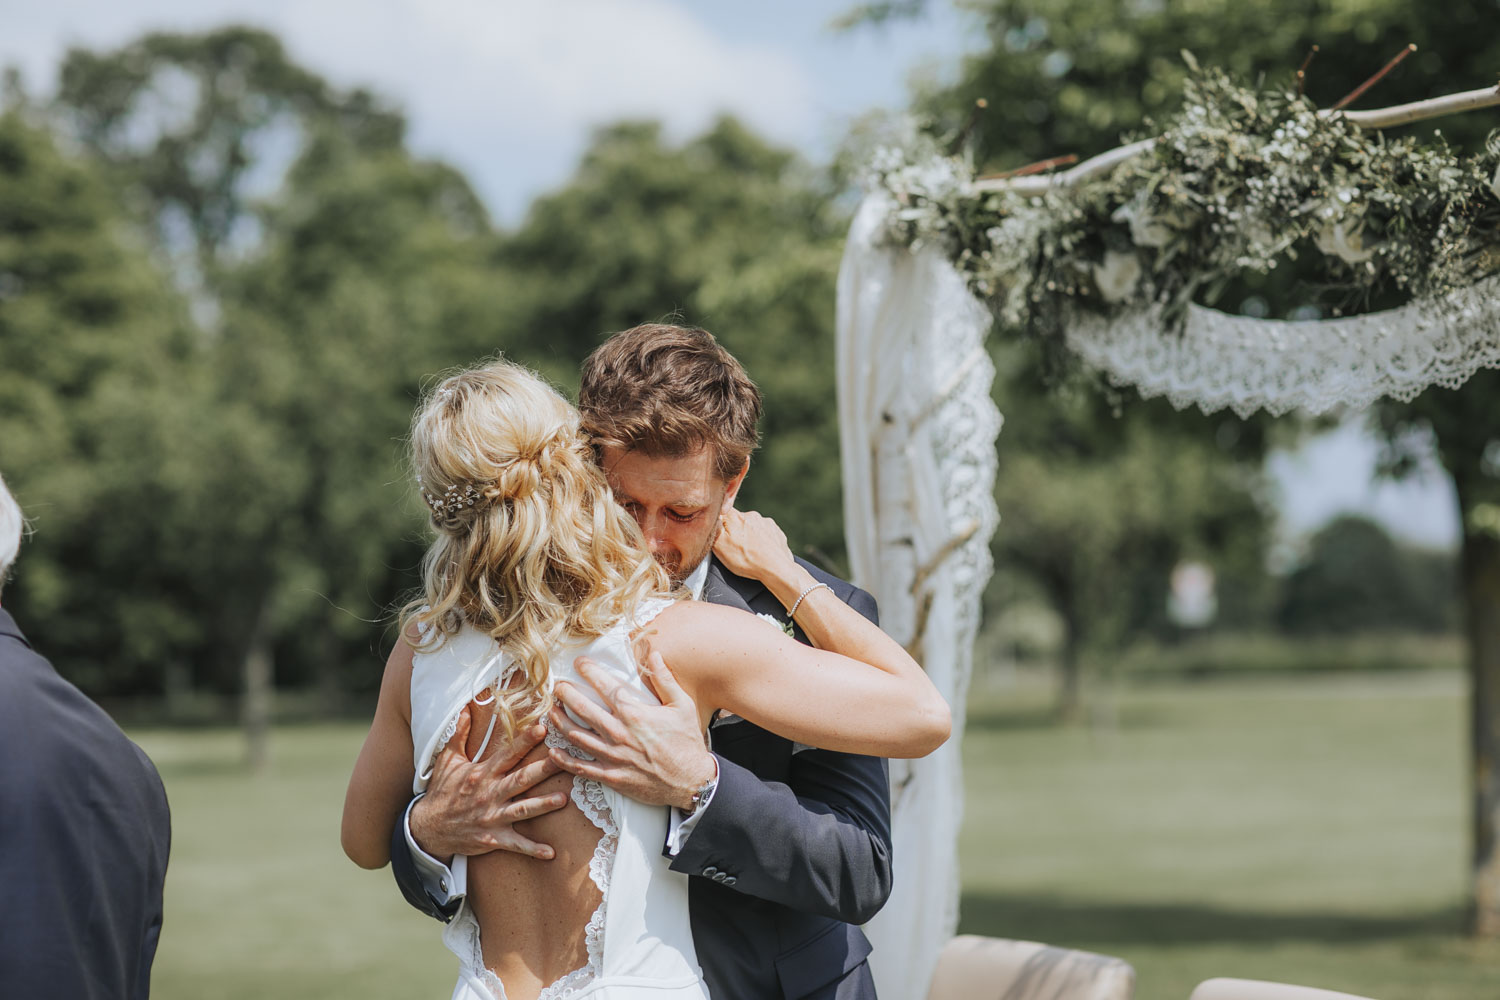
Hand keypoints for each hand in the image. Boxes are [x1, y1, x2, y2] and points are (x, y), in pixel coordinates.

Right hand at [409, 704, 568, 862]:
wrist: (428, 828)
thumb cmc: (442, 791)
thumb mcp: (447, 761)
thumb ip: (459, 734)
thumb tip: (466, 708)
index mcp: (482, 773)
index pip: (507, 754)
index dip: (524, 741)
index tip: (542, 728)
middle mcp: (489, 794)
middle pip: (520, 780)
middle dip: (542, 770)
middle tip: (564, 760)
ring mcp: (492, 817)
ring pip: (522, 810)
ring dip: (542, 805)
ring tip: (563, 799)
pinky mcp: (492, 838)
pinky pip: (515, 844)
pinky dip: (533, 849)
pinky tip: (551, 852)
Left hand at [548, 652, 715, 812]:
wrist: (691, 782)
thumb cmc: (687, 742)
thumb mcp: (682, 705)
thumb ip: (665, 679)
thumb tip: (654, 654)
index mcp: (634, 713)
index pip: (604, 685)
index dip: (588, 671)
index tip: (578, 663)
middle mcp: (619, 732)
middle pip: (582, 708)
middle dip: (565, 693)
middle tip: (557, 686)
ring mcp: (613, 756)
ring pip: (575, 736)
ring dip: (559, 721)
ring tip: (551, 711)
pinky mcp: (611, 776)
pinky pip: (580, 767)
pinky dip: (564, 760)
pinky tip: (553, 751)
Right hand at [713, 506, 798, 586]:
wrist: (776, 569)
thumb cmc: (747, 559)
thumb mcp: (720, 546)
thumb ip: (713, 528)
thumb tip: (712, 517)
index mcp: (736, 516)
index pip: (721, 511)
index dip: (719, 523)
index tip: (721, 534)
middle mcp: (752, 515)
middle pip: (737, 520)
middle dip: (735, 531)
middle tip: (735, 548)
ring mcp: (766, 523)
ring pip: (752, 527)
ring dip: (749, 536)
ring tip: (749, 552)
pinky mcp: (776, 532)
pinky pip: (765, 534)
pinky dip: (761, 541)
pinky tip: (760, 552)